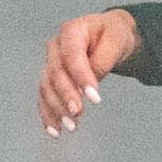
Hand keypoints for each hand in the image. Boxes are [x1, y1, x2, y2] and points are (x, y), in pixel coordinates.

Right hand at [41, 9, 141, 134]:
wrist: (109, 37)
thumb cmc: (113, 35)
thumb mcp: (117, 40)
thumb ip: (104, 58)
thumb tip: (93, 78)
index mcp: (72, 31)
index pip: (72, 55)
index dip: (81, 77)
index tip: (94, 98)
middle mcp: (56, 47)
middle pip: (56, 73)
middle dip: (66, 96)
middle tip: (78, 113)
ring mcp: (51, 63)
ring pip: (47, 87)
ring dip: (56, 108)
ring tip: (71, 126)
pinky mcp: (51, 79)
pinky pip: (44, 97)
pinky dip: (48, 114)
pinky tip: (54, 130)